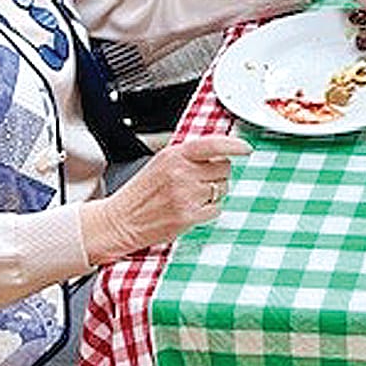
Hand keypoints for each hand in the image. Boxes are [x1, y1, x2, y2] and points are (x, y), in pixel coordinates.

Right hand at [82, 135, 250, 262]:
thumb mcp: (161, 163)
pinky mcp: (188, 216)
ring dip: (213, 193)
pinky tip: (192, 210)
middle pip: (224, 168)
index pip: (213, 144)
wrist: (120, 221)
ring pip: (222, 188)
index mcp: (175, 155)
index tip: (246, 149)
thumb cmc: (140, 193)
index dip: (234, 145)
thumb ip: (188, 156)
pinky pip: (216, 208)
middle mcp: (182, 172)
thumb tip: (219, 152)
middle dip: (217, 174)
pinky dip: (209, 210)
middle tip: (200, 182)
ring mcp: (186, 195)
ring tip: (191, 197)